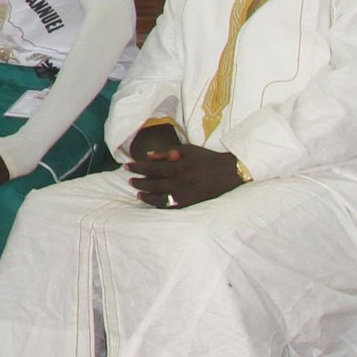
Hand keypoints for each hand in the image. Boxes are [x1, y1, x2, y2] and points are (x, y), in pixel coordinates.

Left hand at [127, 127, 242, 209]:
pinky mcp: (190, 203)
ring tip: (138, 193)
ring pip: (160, 198)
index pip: (152, 168)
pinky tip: (153, 202)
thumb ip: (167, 152)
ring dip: (147, 195)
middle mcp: (181, 182)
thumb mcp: (188, 150)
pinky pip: (171, 206)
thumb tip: (148, 156)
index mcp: (179, 167)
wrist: (229, 173)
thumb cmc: (207, 158)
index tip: (127, 166)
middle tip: (129, 180)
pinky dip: (160, 205)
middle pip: (153, 183)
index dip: (138, 167)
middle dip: (139, 181)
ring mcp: (185, 194)